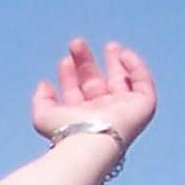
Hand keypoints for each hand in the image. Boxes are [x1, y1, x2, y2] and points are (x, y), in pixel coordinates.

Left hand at [29, 38, 154, 151]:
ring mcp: (123, 110)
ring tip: (109, 45)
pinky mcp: (143, 106)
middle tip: (76, 43)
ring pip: (122, 80)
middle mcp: (103, 113)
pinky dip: (136, 66)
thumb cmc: (67, 132)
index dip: (70, 74)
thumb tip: (44, 83)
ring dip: (116, 61)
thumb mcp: (44, 115)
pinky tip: (123, 54)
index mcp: (82, 117)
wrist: (91, 141)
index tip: (65, 60)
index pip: (76, 90)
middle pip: (96, 82)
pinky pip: (142, 81)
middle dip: (87, 62)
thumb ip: (41, 99)